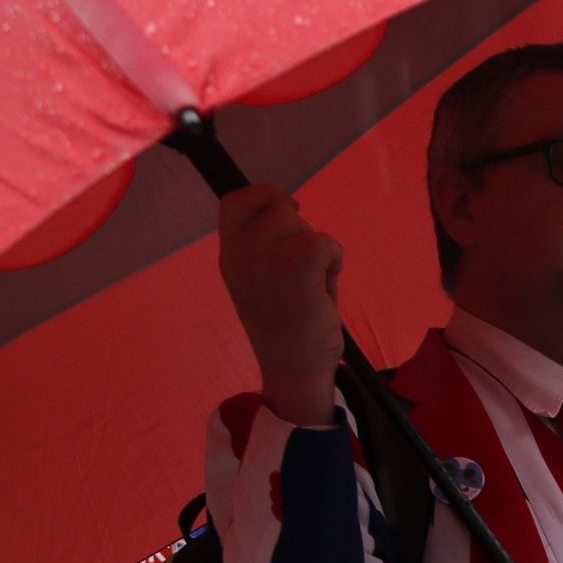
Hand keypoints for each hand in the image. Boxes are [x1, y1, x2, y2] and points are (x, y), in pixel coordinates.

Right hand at [216, 184, 344, 428]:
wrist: (293, 368)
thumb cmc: (288, 325)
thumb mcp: (262, 275)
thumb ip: (266, 243)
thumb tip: (291, 205)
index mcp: (228, 255)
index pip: (236, 199)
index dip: (266, 194)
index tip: (290, 207)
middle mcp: (238, 254)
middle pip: (279, 206)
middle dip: (300, 232)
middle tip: (302, 274)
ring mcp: (263, 259)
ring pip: (303, 224)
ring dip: (318, 251)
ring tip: (310, 288)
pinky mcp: (294, 266)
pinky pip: (327, 243)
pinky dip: (335, 262)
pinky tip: (323, 292)